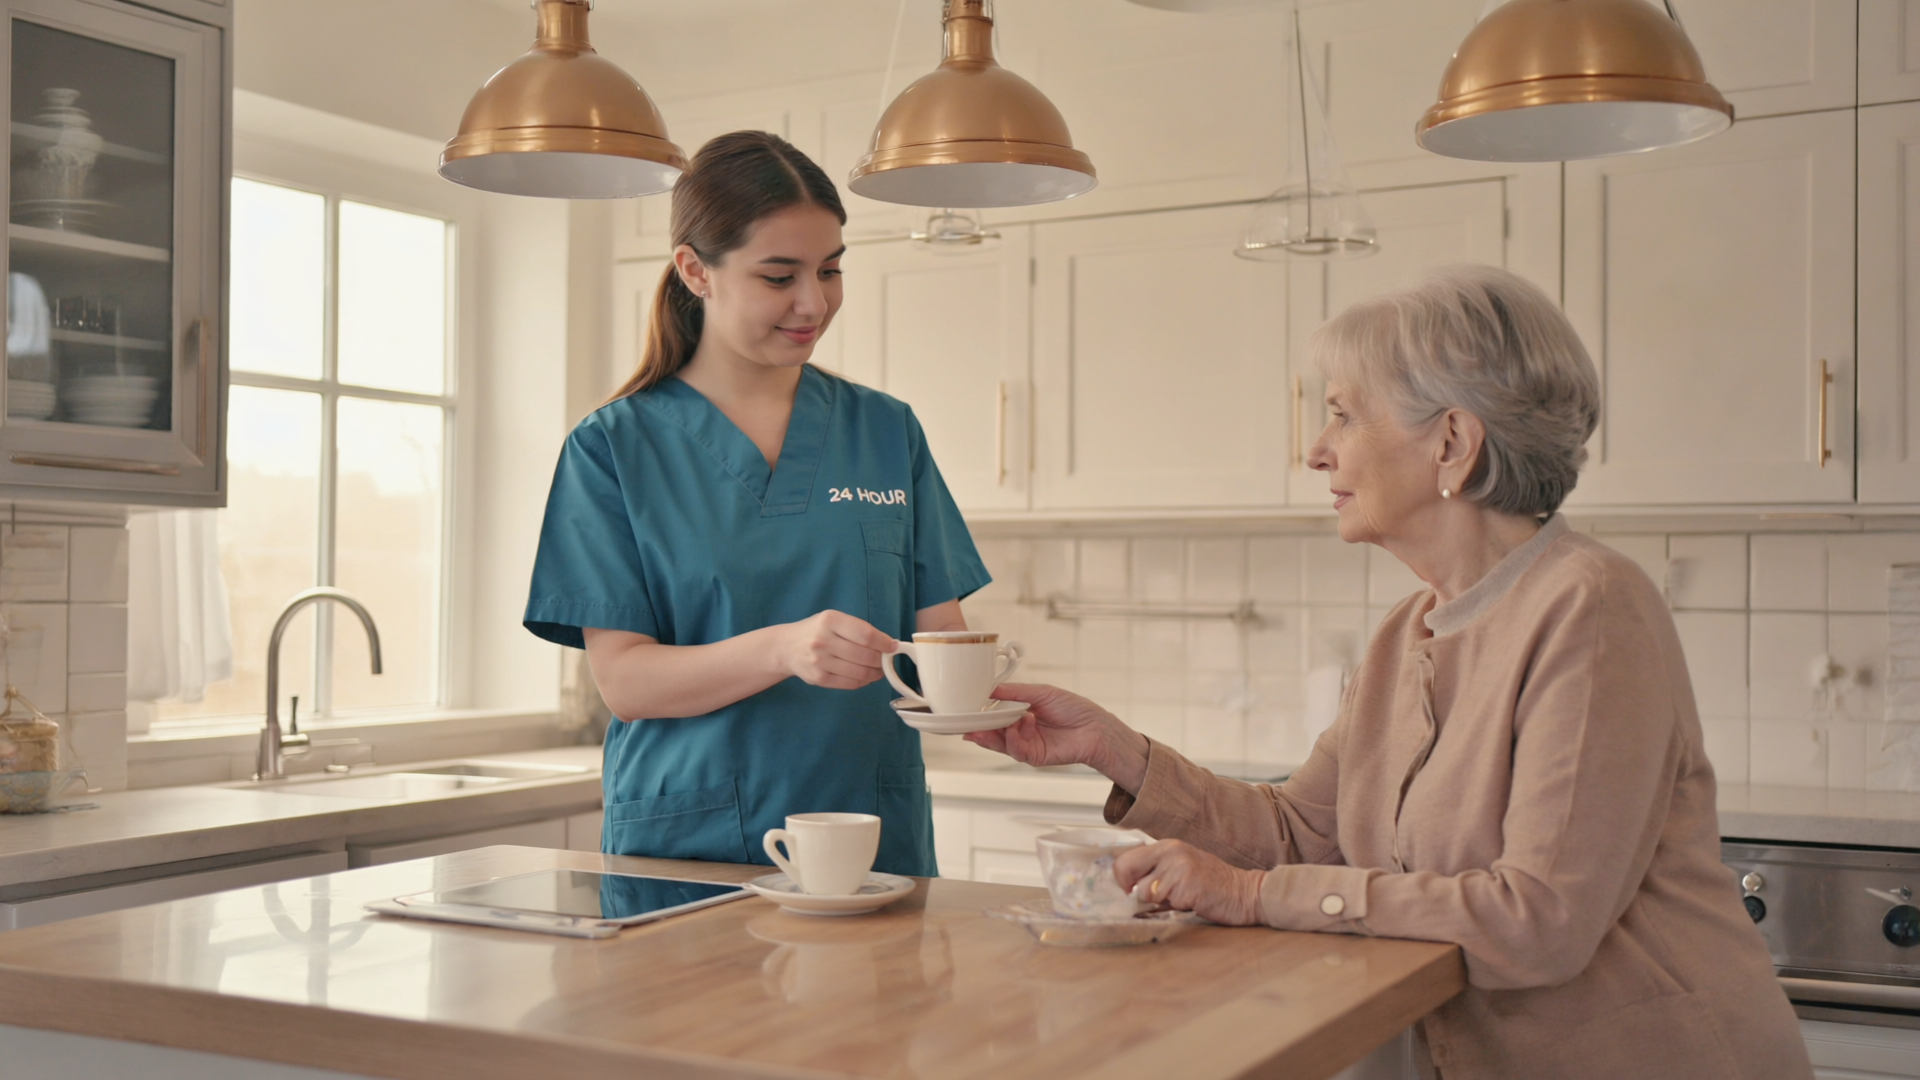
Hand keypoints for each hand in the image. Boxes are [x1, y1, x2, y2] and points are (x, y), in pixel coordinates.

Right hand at [777, 611, 893, 689]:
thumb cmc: (816, 631)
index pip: (865, 634)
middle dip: (882, 660)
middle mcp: (823, 641)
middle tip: (887, 660)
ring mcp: (820, 662)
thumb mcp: (833, 620)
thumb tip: (888, 645)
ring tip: (879, 670)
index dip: (884, 643)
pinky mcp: (819, 679)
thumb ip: (858, 630)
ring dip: (876, 673)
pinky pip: (850, 684)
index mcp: (830, 621)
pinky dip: (864, 681)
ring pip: (860, 672)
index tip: (893, 647)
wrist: (786, 647)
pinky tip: (866, 676)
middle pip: (864, 656)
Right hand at [964, 683, 1148, 789]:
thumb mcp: (1041, 692)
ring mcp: (1026, 745)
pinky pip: (1017, 751)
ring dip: (992, 735)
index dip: (980, 715)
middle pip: (992, 733)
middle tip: (967, 724)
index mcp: (1020, 714)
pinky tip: (1018, 727)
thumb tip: (991, 689)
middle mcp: (1020, 731)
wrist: (1094, 727)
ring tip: (987, 727)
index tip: (966, 710)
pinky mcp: (1034, 757)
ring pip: (1000, 744)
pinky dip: (1014, 739)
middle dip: (978, 729)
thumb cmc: (1073, 708)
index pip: (994, 716)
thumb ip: (1015, 692)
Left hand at [1113, 840, 1266, 926]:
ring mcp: (1178, 866)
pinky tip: (1192, 902)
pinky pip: (1164, 903)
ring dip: (1159, 902)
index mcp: (1166, 846)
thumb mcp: (1180, 868)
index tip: (1132, 892)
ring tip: (1181, 898)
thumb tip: (1124, 888)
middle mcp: (1170, 851)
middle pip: (1125, 871)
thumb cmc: (1211, 885)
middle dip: (1134, 891)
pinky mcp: (1187, 884)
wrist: (1245, 893)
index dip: (1122, 881)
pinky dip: (1175, 908)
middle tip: (1154, 899)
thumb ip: (1154, 872)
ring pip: (1143, 892)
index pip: (1123, 860)